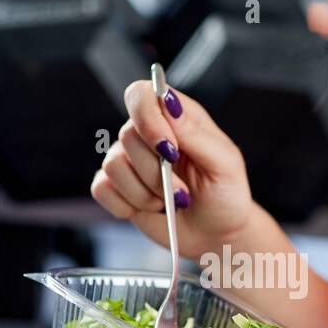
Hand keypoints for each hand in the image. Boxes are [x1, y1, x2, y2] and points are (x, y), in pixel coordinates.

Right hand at [91, 79, 254, 260]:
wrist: (217, 233)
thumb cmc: (225, 194)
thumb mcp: (224, 162)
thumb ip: (194, 132)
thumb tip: (167, 100)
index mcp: (175, 117)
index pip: (141, 95)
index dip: (147, 119)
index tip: (168, 149)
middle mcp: (148, 134)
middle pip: (127, 137)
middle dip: (155, 173)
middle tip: (181, 191)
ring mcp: (130, 161)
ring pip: (113, 166)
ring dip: (144, 194)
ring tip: (168, 202)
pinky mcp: (118, 188)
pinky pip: (102, 189)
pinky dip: (126, 205)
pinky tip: (150, 209)